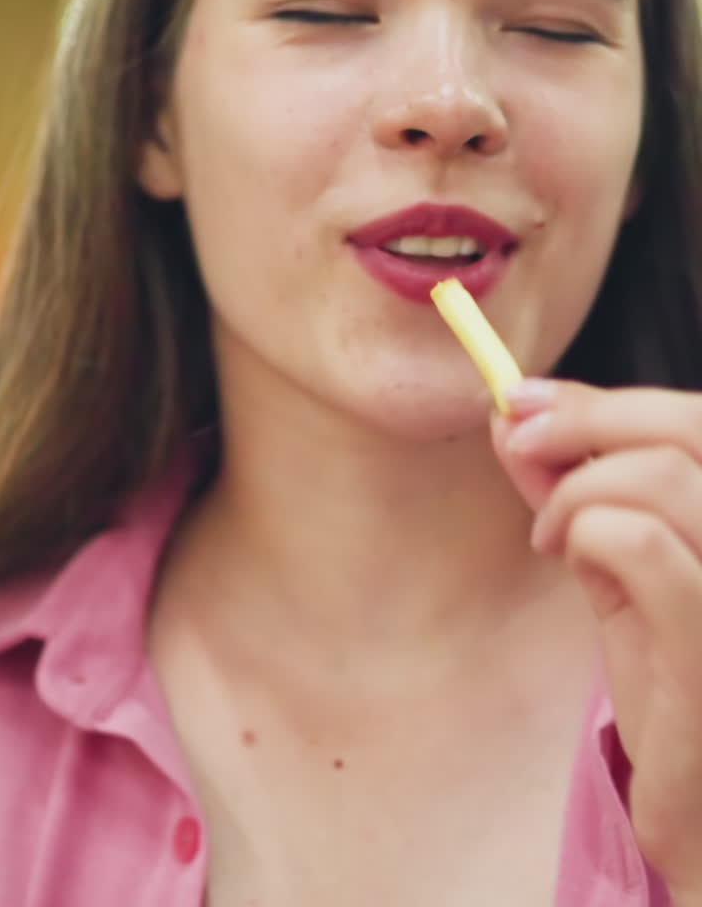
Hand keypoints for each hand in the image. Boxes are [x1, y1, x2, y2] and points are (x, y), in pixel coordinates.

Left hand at [492, 379, 701, 898]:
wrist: (698, 803)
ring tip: (552, 533)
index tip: (526, 398)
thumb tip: (517, 412)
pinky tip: (567, 560)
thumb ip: (576, 484)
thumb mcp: (618, 564)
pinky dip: (586, 532)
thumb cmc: (668, 678)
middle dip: (584, 419)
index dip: (607, 398)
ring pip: (658, 477)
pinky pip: (640, 544)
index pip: (696, 417)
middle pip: (688, 426)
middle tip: (520, 438)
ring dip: (577, 491)